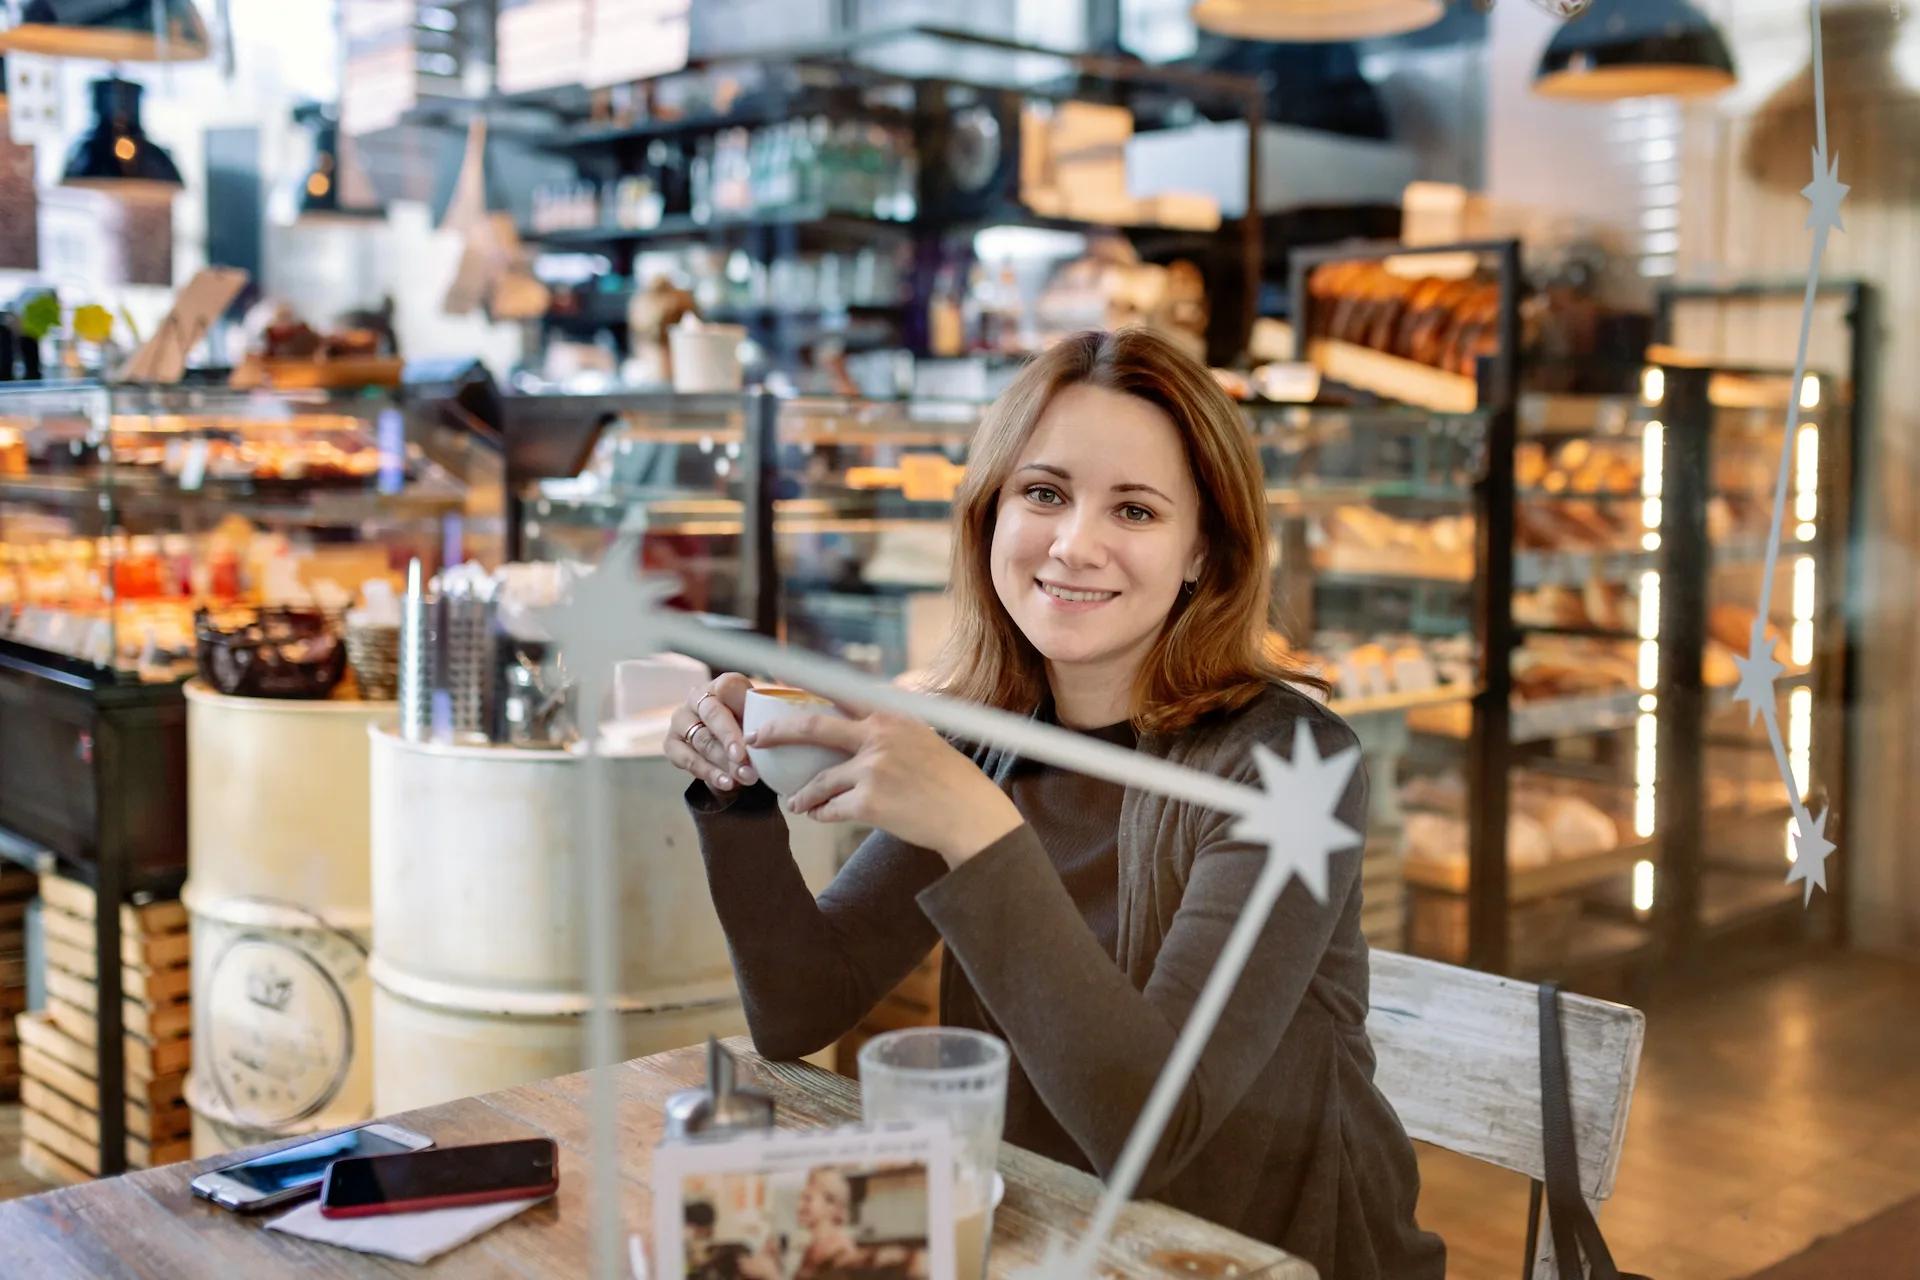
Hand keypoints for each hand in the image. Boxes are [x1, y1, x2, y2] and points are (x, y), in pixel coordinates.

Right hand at [663, 673, 759, 794]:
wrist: (734, 754)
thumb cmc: (750, 730)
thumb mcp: (761, 721)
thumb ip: (760, 720)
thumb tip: (759, 733)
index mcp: (723, 685)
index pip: (728, 687)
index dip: (741, 707)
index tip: (753, 732)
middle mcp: (697, 697)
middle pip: (713, 714)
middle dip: (731, 739)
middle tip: (746, 759)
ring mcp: (681, 719)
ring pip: (702, 740)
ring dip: (724, 761)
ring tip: (744, 777)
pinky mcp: (671, 743)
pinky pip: (686, 759)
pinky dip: (708, 773)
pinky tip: (726, 783)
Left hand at [750, 709, 1022, 866]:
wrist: (970, 814)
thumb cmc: (950, 778)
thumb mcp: (924, 736)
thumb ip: (891, 727)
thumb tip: (861, 720)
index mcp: (890, 715)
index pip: (839, 690)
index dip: (805, 682)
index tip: (776, 677)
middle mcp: (878, 736)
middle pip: (812, 727)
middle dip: (778, 732)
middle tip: (756, 739)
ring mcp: (873, 769)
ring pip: (819, 782)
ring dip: (802, 795)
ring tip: (796, 803)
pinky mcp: (870, 803)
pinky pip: (831, 809)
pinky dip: (822, 814)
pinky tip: (818, 816)